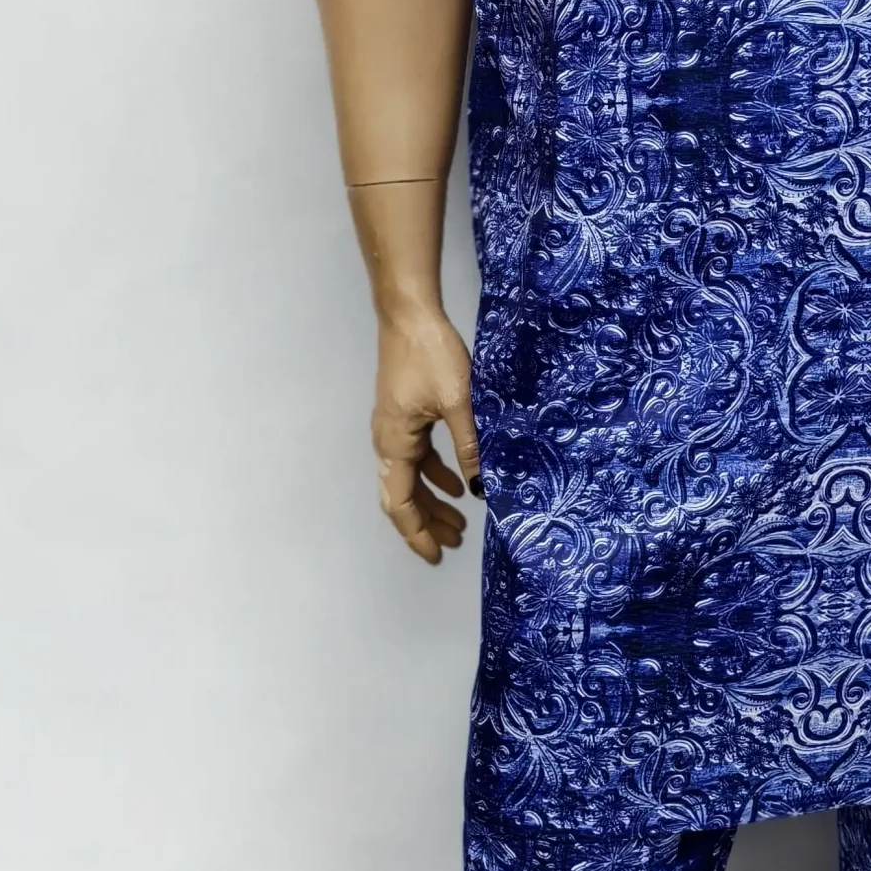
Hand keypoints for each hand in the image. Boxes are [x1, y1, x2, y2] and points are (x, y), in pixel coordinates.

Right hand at [371, 304, 482, 563]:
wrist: (410, 314)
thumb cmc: (431, 353)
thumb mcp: (459, 402)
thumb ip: (470, 447)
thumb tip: (482, 488)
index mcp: (396, 443)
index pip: (400, 504)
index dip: (416, 533)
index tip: (435, 556)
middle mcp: (388, 441)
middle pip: (402, 497)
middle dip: (425, 524)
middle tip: (453, 545)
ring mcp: (394, 428)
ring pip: (410, 479)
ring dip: (432, 502)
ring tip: (458, 523)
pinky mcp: (404, 415)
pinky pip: (417, 458)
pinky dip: (435, 476)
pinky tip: (457, 485)